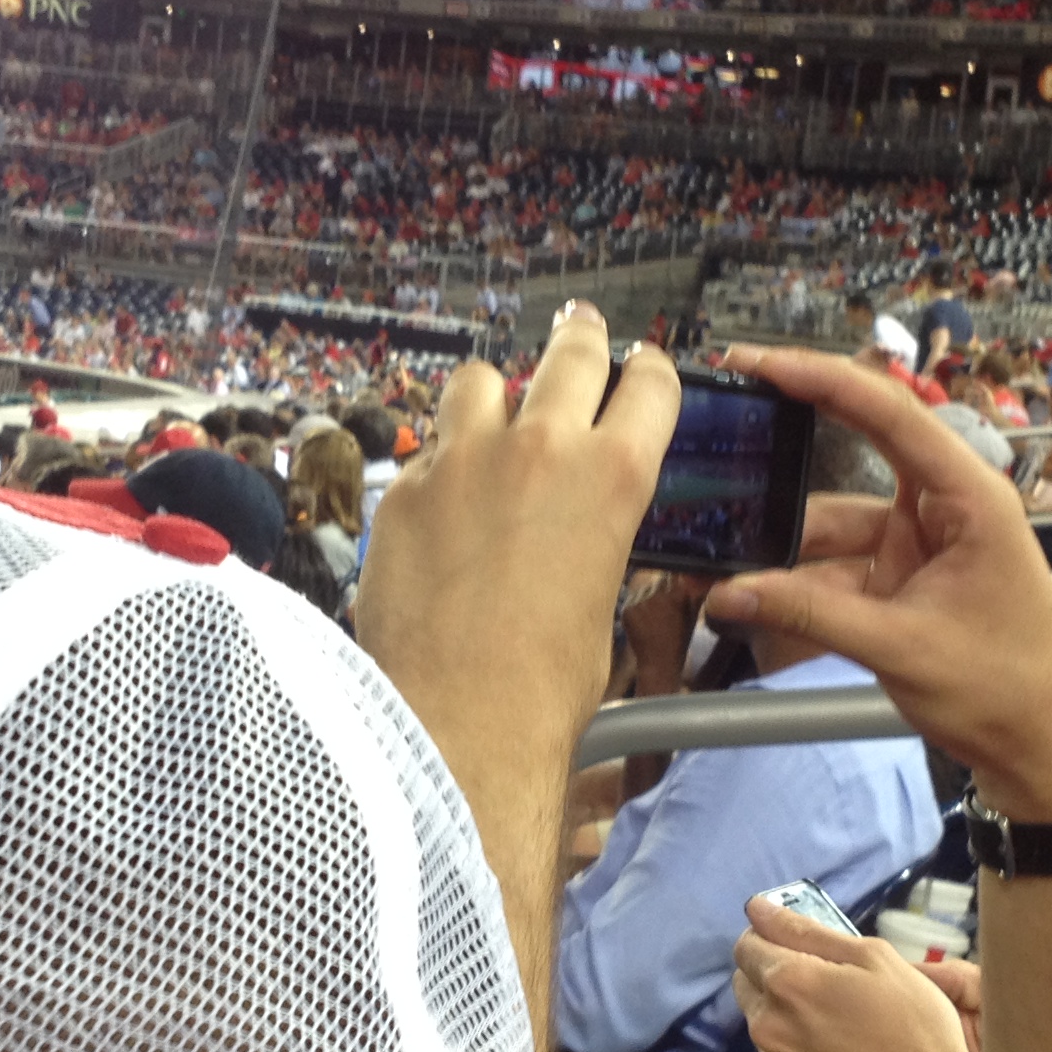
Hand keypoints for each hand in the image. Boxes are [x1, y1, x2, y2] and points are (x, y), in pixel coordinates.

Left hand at [357, 305, 677, 776]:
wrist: (456, 721)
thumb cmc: (540, 685)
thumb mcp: (602, 598)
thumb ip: (594, 535)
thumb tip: (577, 532)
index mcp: (613, 476)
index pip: (649, 383)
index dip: (648, 370)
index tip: (639, 366)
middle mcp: (541, 449)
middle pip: (570, 352)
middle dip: (580, 339)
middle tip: (578, 330)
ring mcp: (462, 460)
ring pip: (480, 378)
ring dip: (494, 392)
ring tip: (493, 412)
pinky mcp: (402, 490)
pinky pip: (426, 453)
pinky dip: (437, 469)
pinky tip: (439, 508)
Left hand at [617, 569, 704, 695]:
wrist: (659, 662)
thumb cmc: (680, 638)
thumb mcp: (694, 613)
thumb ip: (697, 590)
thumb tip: (700, 572)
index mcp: (680, 592)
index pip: (676, 571)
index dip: (676, 578)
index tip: (676, 586)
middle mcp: (660, 591)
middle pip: (660, 578)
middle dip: (662, 587)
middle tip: (664, 605)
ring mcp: (641, 599)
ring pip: (645, 587)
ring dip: (648, 595)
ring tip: (654, 615)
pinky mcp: (627, 608)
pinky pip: (632, 598)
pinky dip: (637, 606)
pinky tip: (643, 620)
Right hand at [703, 345, 1051, 817]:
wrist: (1037, 750)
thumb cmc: (1001, 691)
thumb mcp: (900, 648)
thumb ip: (808, 614)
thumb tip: (726, 594)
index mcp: (971, 498)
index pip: (892, 414)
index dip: (823, 379)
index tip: (762, 362)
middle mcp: (948, 505)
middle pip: (865, 441)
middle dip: (799, 419)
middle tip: (735, 391)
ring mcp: (925, 540)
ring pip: (837, 515)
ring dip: (783, 531)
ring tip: (718, 536)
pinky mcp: (906, 576)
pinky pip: (839, 562)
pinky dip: (797, 576)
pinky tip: (747, 590)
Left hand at [733, 896, 980, 1051]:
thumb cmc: (915, 1028)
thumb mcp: (874, 959)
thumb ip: (807, 930)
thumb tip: (758, 908)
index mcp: (788, 982)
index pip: (747, 944)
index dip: (770, 935)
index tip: (797, 940)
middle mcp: (768, 1025)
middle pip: (747, 983)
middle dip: (775, 972)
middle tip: (826, 980)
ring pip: (764, 1022)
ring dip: (787, 1012)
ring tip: (840, 1021)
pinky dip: (799, 1049)